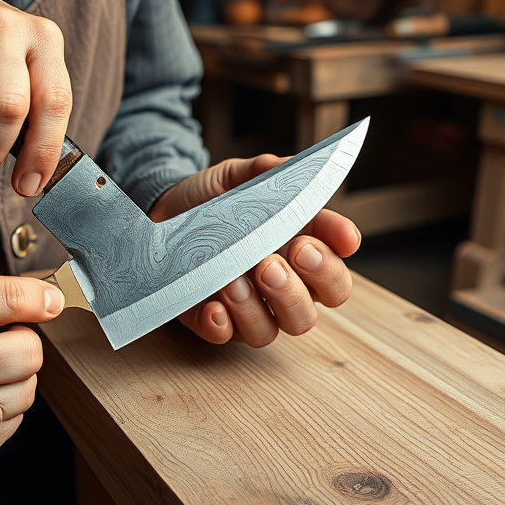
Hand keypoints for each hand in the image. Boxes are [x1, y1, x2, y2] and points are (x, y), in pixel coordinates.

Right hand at [0, 271, 64, 469]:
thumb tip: (51, 301)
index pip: (11, 301)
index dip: (42, 299)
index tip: (50, 302)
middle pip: (30, 354)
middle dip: (22, 344)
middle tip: (0, 343)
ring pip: (28, 392)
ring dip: (13, 379)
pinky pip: (12, 425)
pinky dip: (0, 410)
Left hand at [149, 155, 360, 346]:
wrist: (163, 210)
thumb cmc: (212, 199)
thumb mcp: (238, 177)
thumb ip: (267, 171)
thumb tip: (293, 166)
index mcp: (298, 247)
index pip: (336, 259)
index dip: (342, 249)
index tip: (341, 237)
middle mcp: (281, 284)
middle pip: (314, 306)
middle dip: (300, 286)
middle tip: (274, 261)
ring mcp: (248, 307)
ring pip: (273, 329)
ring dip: (257, 307)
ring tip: (233, 279)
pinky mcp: (211, 319)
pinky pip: (225, 337)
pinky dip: (223, 325)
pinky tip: (214, 307)